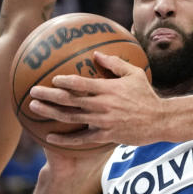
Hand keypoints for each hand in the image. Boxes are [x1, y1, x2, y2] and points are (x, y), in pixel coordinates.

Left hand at [28, 51, 167, 147]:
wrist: (159, 121)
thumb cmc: (146, 95)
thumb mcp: (134, 74)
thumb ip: (115, 64)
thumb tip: (96, 54)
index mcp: (108, 89)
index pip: (81, 83)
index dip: (64, 81)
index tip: (52, 78)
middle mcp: (102, 105)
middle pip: (70, 100)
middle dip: (49, 95)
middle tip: (33, 91)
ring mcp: (102, 121)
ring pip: (71, 118)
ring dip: (50, 113)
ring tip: (34, 108)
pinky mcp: (105, 135)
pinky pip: (81, 138)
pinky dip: (64, 139)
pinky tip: (49, 137)